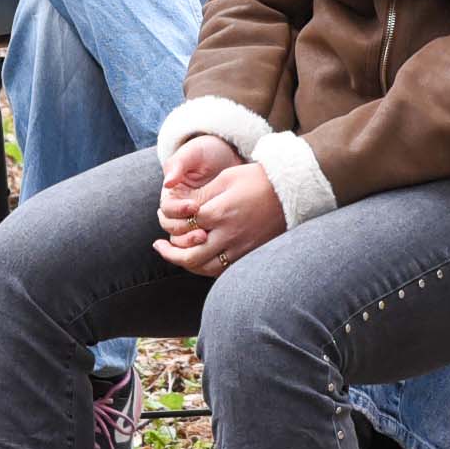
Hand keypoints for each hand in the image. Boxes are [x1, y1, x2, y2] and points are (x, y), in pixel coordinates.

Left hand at [153, 162, 285, 277]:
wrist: (291, 192)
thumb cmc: (257, 179)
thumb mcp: (226, 179)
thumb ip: (203, 195)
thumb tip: (184, 209)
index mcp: (220, 212)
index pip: (184, 225)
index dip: (172, 222)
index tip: (164, 216)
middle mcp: (228, 235)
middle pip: (190, 255)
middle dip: (170, 254)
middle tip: (158, 246)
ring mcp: (240, 248)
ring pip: (205, 268)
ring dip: (186, 264)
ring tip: (175, 255)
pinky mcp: (250, 254)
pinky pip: (222, 270)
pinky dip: (206, 267)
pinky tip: (198, 259)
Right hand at [157, 136, 241, 236]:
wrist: (233, 155)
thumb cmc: (209, 151)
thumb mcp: (194, 152)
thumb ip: (179, 164)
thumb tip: (167, 182)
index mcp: (172, 194)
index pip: (167, 211)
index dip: (178, 212)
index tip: (194, 206)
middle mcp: (180, 210)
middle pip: (173, 231)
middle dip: (185, 233)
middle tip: (203, 232)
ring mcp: (195, 220)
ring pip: (185, 241)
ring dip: (193, 243)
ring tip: (208, 238)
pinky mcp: (211, 226)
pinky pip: (203, 244)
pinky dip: (207, 247)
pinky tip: (218, 245)